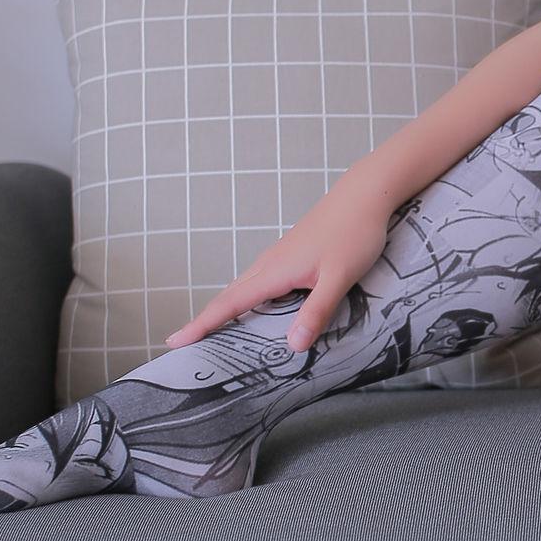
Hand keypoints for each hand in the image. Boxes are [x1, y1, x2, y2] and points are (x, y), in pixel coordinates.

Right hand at [160, 176, 398, 354]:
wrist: (364, 195)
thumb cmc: (354, 233)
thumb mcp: (339, 277)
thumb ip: (317, 311)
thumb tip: (293, 345)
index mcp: (275, 271)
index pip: (230, 304)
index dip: (202, 324)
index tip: (175, 341)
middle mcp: (269, 263)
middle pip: (229, 296)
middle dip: (206, 321)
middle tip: (185, 345)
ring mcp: (278, 257)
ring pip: (243, 288)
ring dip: (225, 310)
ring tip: (213, 334)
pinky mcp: (290, 255)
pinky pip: (259, 282)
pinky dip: (247, 299)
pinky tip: (256, 309)